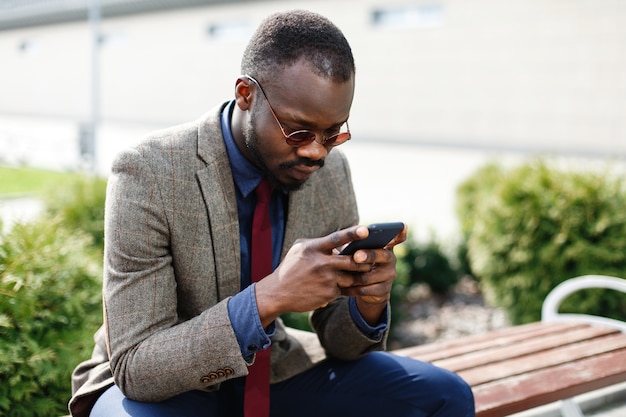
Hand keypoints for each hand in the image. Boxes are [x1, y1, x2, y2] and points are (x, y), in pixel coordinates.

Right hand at [254, 225, 376, 327]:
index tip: (367, 229)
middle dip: (363, 260)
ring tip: (351, 274)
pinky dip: (342, 287)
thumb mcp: (300, 248)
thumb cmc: (291, 266)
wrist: (278, 292)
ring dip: (354, 276)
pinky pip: (344, 289)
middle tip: (370, 259)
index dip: (353, 233)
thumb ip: (320, 243)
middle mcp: (321, 264)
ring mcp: (325, 280)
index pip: (337, 238)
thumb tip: (341, 240)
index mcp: (313, 248)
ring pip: (351, 277)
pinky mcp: (328, 295)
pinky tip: (331, 287)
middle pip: (352, 261)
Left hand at [338, 224, 407, 324]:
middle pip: (382, 255)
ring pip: (370, 275)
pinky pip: (366, 289)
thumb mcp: (358, 251)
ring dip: (355, 275)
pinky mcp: (384, 290)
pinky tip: (343, 287)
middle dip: (369, 255)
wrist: (366, 289)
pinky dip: (353, 288)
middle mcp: (391, 259)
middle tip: (357, 255)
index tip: (402, 226)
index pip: (397, 238)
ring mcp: (390, 275)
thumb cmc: (359, 263)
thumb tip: (346, 243)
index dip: (400, 233)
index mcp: (385, 246)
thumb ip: (356, 245)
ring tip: (342, 272)